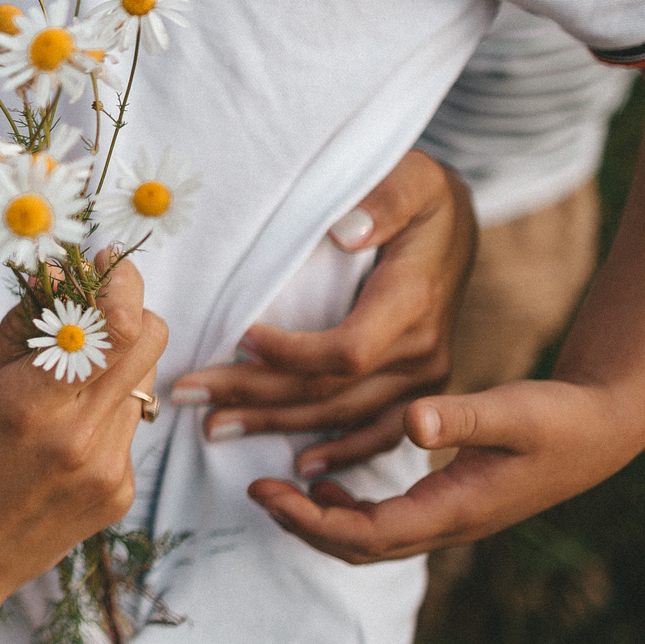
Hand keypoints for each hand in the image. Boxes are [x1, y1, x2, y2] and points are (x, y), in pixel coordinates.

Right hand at [0, 263, 169, 631]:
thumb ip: (22, 326)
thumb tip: (63, 271)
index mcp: (30, 402)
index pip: (115, 322)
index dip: (121, 281)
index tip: (106, 262)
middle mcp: (80, 437)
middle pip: (151, 339)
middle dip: (127, 311)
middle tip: (89, 306)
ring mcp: (108, 470)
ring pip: (144, 379)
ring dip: (115, 362)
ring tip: (62, 383)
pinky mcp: (121, 493)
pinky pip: (131, 424)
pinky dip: (107, 409)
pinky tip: (62, 433)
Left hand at [166, 150, 473, 477]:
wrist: (457, 224)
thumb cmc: (421, 194)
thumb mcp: (414, 178)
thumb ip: (386, 199)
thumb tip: (348, 230)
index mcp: (413, 302)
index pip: (346, 351)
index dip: (289, 354)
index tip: (237, 338)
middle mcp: (423, 351)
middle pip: (329, 392)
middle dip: (253, 395)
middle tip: (187, 395)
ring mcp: (424, 379)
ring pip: (341, 417)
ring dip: (274, 425)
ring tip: (213, 426)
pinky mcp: (418, 391)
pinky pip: (378, 434)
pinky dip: (338, 452)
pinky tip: (297, 466)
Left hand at [247, 379, 642, 561]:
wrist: (601, 430)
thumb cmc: (559, 418)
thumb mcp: (513, 410)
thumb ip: (463, 416)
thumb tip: (413, 422)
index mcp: (456, 508)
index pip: (368, 534)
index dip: (311, 521)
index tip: (266, 492)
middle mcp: (449, 524)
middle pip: (360, 547)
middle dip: (303, 525)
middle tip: (256, 489)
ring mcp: (450, 519)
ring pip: (371, 540)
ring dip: (321, 522)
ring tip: (278, 490)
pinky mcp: (451, 505)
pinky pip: (387, 524)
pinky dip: (349, 512)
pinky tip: (329, 484)